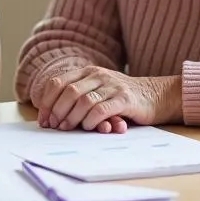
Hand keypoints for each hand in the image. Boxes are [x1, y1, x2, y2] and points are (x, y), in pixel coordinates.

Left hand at [36, 67, 182, 132]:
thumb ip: (78, 98)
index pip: (58, 83)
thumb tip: (51, 117)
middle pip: (68, 91)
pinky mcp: (124, 99)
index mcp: (87, 72)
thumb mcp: (98, 91)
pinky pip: (101, 109)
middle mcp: (98, 75)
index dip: (47, 101)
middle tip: (54, 126)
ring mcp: (111, 85)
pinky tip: (88, 127)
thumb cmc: (121, 98)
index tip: (43, 119)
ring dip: (71, 117)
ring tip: (68, 128)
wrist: (155, 95)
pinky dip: (91, 120)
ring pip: (83, 101)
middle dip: (57, 111)